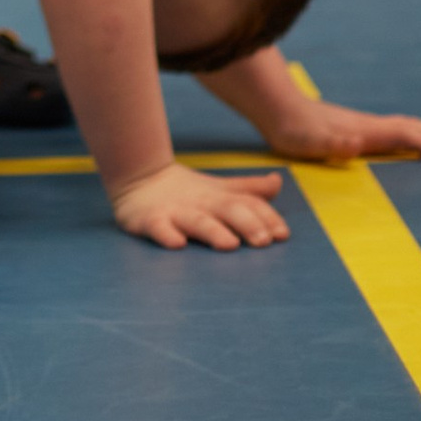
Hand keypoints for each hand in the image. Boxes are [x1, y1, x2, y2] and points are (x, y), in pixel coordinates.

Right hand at [109, 160, 287, 250]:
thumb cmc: (187, 192)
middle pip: (227, 209)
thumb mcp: (219, 189)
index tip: (282, 235)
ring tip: (229, 244)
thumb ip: (249, 190)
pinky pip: (157, 228)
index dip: (266, 217)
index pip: (248, 203)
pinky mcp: (150, 220)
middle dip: (246, 223)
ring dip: (213, 231)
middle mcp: (201, 203)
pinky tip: (176, 243)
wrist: (137, 177)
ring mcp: (175, 211)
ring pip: (196, 221)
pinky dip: (166, 234)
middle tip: (263, 241)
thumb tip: (278, 181)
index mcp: (220, 197)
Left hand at [263, 101, 420, 166]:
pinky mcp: (352, 128)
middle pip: (406, 127)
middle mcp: (365, 126)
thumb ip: (331, 143)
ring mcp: (360, 125)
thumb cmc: (291, 130)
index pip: (399, 135)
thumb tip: (355, 143)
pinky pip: (389, 130)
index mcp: (361, 131)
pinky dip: (407, 134)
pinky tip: (405, 140)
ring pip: (400, 126)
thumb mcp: (308, 142)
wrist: (276, 108)